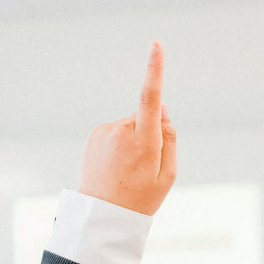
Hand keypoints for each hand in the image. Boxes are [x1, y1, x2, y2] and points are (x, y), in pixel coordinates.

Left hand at [78, 41, 177, 214]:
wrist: (102, 218)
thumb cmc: (141, 199)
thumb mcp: (168, 174)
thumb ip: (170, 138)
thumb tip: (163, 109)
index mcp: (144, 142)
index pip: (150, 99)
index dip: (154, 70)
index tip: (156, 45)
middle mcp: (121, 132)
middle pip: (146, 117)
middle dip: (150, 133)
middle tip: (144, 167)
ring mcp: (104, 133)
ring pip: (130, 125)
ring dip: (133, 140)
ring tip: (126, 170)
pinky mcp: (94, 135)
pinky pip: (115, 131)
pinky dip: (119, 143)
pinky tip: (115, 166)